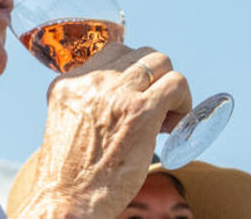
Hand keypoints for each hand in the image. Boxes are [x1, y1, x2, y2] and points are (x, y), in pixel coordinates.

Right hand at [11, 43, 192, 218]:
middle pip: (139, 53)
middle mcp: (90, 82)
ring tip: (166, 118)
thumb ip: (87, 100)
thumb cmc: (72, 172)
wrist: (69, 197)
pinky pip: (176, 84)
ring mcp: (116, 93)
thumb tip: (123, 95)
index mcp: (68, 83)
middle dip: (155, 78)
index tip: (136, 98)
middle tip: (155, 109)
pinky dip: (184, 101)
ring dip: (171, 87)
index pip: (113, 52)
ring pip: (161, 62)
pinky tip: (175, 125)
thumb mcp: (67, 121)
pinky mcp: (140, 111)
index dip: (133, 74)